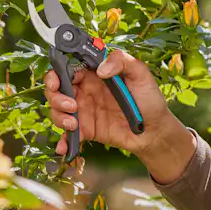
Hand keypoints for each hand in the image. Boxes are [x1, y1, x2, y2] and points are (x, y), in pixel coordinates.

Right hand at [44, 50, 193, 178]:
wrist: (155, 131)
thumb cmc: (150, 100)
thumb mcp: (141, 75)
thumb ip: (123, 62)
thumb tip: (101, 68)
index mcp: (96, 74)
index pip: (69, 68)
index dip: (58, 73)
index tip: (58, 81)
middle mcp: (86, 91)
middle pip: (57, 89)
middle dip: (55, 96)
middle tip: (70, 106)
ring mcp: (84, 111)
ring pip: (57, 110)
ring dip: (58, 117)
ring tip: (73, 125)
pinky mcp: (86, 129)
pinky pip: (68, 134)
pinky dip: (63, 141)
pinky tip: (64, 147)